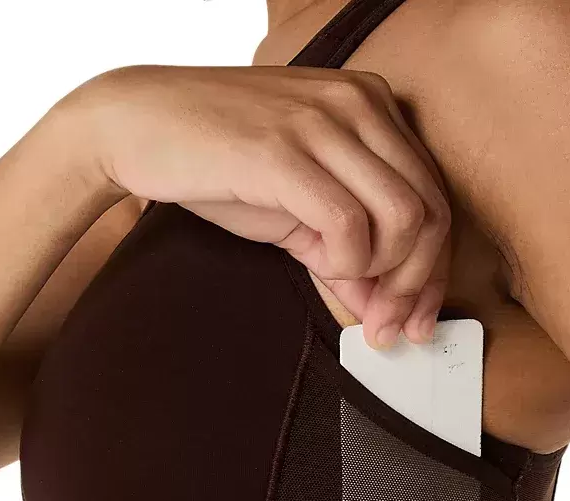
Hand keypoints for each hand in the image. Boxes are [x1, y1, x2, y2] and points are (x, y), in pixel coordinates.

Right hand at [68, 65, 450, 346]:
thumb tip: (384, 310)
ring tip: (345, 286)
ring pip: (404, 216)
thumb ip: (346, 253)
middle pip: (430, 210)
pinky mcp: (284, 151)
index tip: (416, 318)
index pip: (434, 195)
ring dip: (383, 273)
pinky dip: (346, 262)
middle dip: (415, 283)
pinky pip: (349, 224)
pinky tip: (318, 264)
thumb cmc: (217, 161)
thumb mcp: (296, 209)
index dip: (432, 269)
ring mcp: (322, 123)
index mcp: (370, 106)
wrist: (135, 124)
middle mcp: (357, 104)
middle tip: (388, 326)